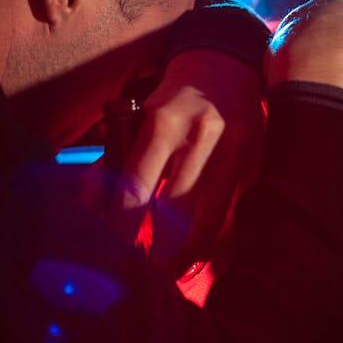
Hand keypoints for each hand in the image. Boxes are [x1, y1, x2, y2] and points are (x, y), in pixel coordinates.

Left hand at [110, 50, 263, 275]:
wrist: (228, 63)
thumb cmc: (173, 100)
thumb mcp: (138, 119)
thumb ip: (110, 161)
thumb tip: (85, 208)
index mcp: (164, 122)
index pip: (137, 185)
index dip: (122, 226)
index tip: (110, 255)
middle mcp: (202, 135)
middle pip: (176, 209)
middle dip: (156, 250)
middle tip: (140, 279)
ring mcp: (236, 150)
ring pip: (210, 219)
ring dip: (186, 254)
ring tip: (167, 275)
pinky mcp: (258, 163)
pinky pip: (235, 214)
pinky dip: (215, 240)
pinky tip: (198, 255)